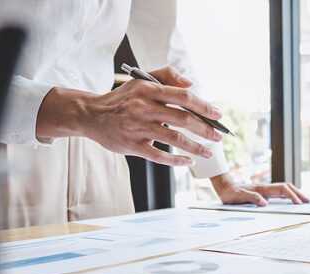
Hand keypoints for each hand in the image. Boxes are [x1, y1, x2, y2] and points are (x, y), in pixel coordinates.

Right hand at [37, 67, 222, 165]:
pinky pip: (159, 156)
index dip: (204, 106)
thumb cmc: (122, 99)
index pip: (183, 97)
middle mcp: (143, 107)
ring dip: (195, 147)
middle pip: (182, 119)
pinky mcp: (131, 146)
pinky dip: (176, 160)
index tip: (218, 115)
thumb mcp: (141, 80)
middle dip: (205, 129)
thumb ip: (167, 76)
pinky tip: (188, 161)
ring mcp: (137, 128)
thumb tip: (191, 84)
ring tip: (209, 152)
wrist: (91, 114)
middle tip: (218, 136)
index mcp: (148, 90)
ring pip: (174, 139)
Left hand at [211, 173, 309, 205]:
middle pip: (287, 187)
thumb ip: (252, 198)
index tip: (298, 204)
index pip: (282, 189)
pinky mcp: (265, 193)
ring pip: (285, 189)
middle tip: (308, 201)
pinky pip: (280, 193)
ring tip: (304, 201)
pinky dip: (289, 196)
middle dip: (299, 193)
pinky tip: (292, 201)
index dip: (292, 196)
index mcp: (263, 188)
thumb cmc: (231, 194)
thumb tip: (265, 203)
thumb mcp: (239, 197)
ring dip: (295, 194)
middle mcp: (266, 188)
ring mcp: (266, 190)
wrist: (225, 189)